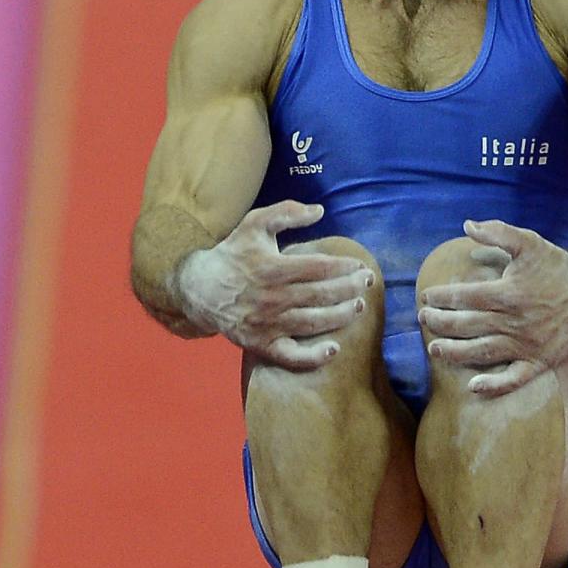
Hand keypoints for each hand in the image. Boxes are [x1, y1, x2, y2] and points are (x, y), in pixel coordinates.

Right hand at [172, 200, 374, 368]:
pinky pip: (291, 355)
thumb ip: (286, 212)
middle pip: (321, 295)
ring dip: (341, 316)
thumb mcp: (254, 223)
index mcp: (272, 267)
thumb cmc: (233, 253)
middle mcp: (271, 297)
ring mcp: (267, 324)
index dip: (344, 266)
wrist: (199, 289)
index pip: (319, 267)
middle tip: (368, 283)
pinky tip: (333, 349)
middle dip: (350, 288)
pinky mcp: (262, 344)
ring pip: (313, 322)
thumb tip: (320, 211)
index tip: (360, 265)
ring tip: (359, 307)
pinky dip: (313, 356)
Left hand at [418, 219, 567, 396]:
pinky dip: (494, 385)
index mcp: (508, 293)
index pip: (465, 297)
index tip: (427, 296)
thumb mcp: (530, 242)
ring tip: (434, 349)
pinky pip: (514, 379)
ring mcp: (525, 345)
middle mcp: (513, 322)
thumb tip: (467, 225)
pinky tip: (474, 386)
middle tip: (423, 319)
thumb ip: (499, 232)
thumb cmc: (557, 268)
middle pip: (467, 325)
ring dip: (454, 352)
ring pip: (482, 352)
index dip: (441, 297)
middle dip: (440, 322)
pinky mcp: (538, 362)